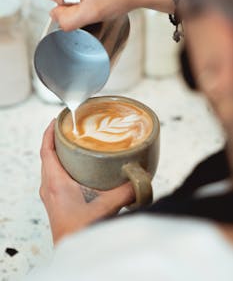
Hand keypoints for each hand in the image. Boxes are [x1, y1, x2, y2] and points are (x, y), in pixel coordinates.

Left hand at [40, 120, 134, 243]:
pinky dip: (63, 167)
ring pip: (50, 167)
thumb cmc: (80, 233)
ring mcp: (51, 195)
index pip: (46, 150)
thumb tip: (140, 179)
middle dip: (57, 140)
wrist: (74, 251)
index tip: (57, 120)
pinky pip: (55, 178)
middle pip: (48, 156)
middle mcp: (49, 187)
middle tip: (70, 129)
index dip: (49, 133)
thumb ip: (125, 191)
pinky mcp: (57, 202)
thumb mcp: (106, 207)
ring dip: (59, 154)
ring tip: (73, 145)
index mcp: (55, 182)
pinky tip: (78, 169)